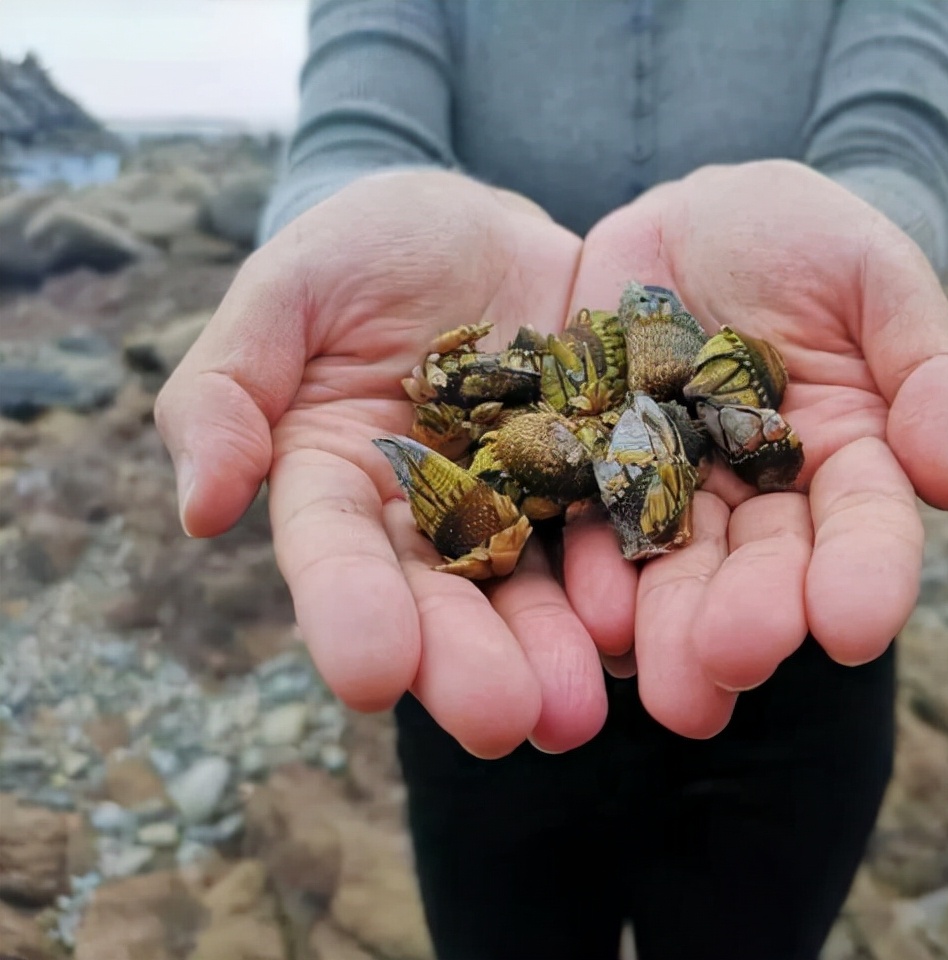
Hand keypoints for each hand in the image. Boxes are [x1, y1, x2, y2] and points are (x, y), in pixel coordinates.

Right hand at [155, 169, 610, 757]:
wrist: (483, 226)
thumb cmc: (367, 245)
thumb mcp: (289, 288)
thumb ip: (229, 385)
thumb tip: (200, 510)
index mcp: (338, 478)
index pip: (336, 554)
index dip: (350, 612)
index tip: (368, 673)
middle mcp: (429, 514)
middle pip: (444, 597)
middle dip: (469, 663)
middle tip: (505, 724)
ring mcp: (522, 502)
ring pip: (534, 587)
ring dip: (556, 653)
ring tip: (578, 712)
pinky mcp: (598, 475)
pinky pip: (616, 528)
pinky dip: (630, 580)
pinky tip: (649, 630)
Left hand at [561, 160, 947, 737]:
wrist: (690, 218)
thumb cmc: (802, 236)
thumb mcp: (874, 270)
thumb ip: (928, 363)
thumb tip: (947, 481)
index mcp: (847, 456)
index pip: (865, 527)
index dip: (864, 576)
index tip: (853, 627)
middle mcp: (763, 493)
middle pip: (764, 567)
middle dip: (752, 618)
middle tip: (731, 664)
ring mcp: (677, 488)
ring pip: (677, 568)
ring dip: (671, 629)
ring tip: (667, 683)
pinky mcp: (599, 470)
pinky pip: (591, 523)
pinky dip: (591, 571)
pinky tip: (590, 618)